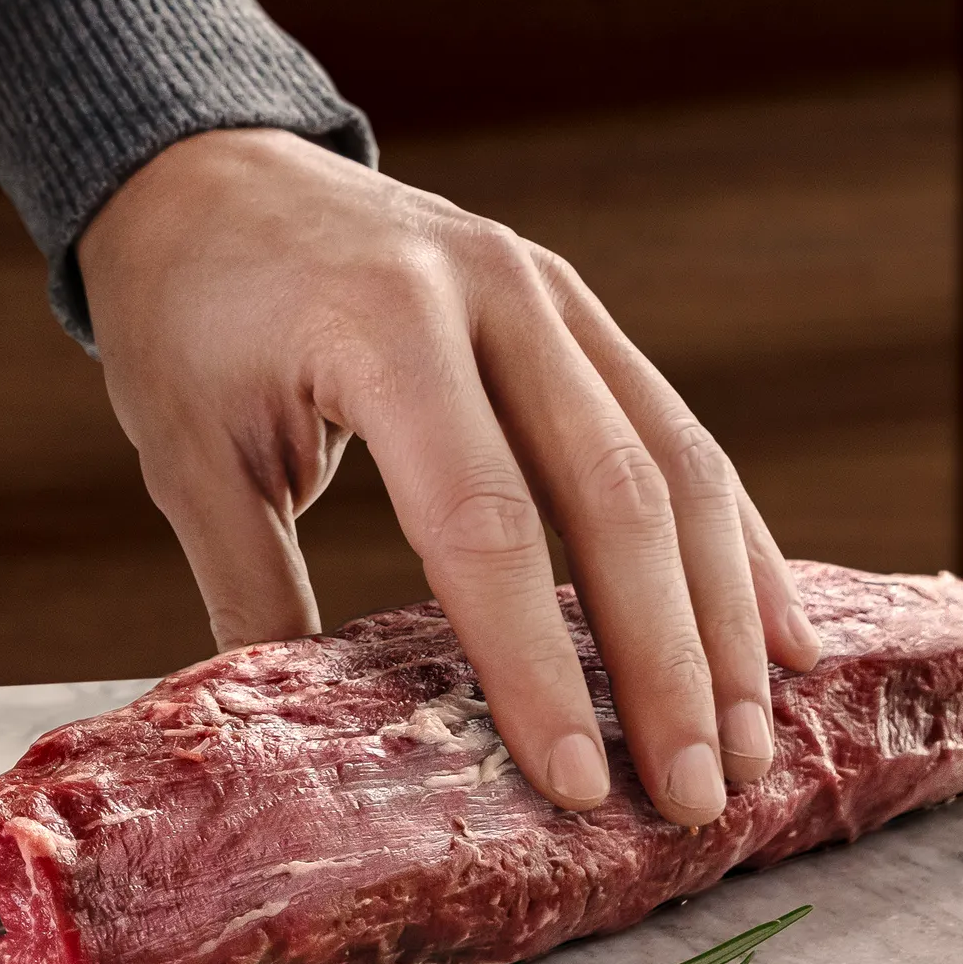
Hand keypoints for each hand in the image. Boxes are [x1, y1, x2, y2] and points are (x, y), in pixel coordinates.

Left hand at [78, 128, 820, 826]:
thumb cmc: (186, 318)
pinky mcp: (578, 310)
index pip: (482, 520)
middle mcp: (492, 295)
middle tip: (695, 795)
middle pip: (615, 494)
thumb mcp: (188, 455)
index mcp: (380, 326)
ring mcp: (551, 292)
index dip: (535, 661)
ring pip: (676, 463)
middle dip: (666, 661)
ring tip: (747, 748)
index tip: (576, 782)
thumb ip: (253, 598)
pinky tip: (776, 638)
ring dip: (723, 616)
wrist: (203, 168)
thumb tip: (305, 758)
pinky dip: (732, 542)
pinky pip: (677, 432)